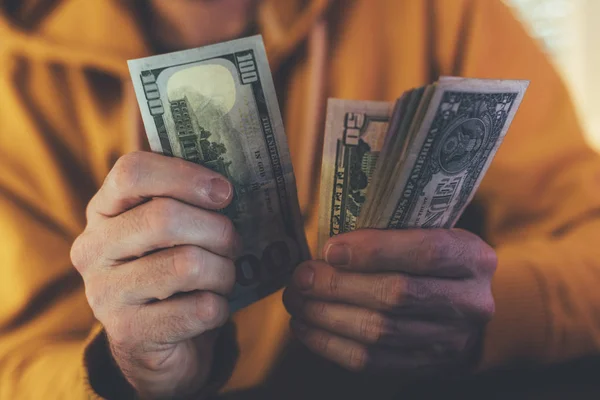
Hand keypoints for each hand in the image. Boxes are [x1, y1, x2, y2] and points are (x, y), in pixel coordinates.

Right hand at [71, 152, 240, 398]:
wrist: (158, 345)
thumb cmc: (173, 271)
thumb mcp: (172, 230)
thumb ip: (187, 200)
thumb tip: (226, 182)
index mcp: (103, 210)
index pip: (132, 172)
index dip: (185, 176)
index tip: (225, 192)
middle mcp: (93, 249)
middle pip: (165, 218)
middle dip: (217, 230)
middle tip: (234, 242)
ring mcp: (105, 294)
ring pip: (188, 265)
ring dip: (223, 271)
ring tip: (225, 276)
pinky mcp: (129, 333)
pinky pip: (200, 309)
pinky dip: (220, 307)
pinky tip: (214, 306)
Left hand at [284, 229, 495, 375]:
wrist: (464, 306)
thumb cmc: (431, 259)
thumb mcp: (429, 234)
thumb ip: (391, 232)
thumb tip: (325, 245)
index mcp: (472, 258)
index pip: (426, 252)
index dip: (374, 250)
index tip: (330, 249)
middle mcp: (471, 302)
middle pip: (397, 295)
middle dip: (338, 285)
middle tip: (300, 277)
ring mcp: (451, 341)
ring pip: (379, 331)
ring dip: (327, 316)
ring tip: (297, 300)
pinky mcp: (427, 366)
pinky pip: (371, 361)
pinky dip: (330, 344)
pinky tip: (305, 327)